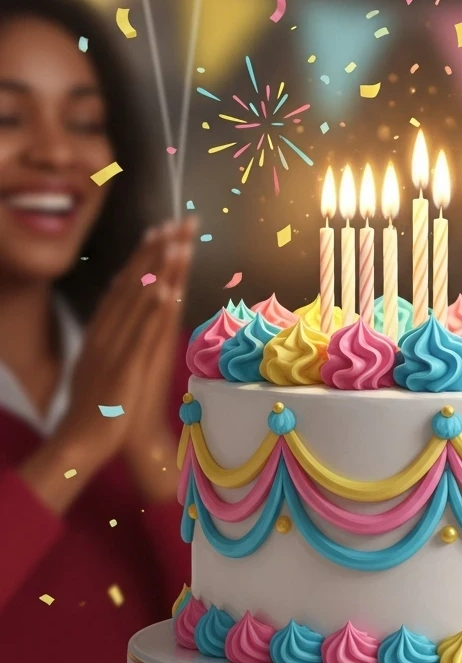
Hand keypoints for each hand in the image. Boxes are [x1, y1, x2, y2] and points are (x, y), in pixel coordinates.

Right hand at [20, 222, 191, 513]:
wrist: (84, 441)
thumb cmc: (101, 406)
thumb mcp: (103, 362)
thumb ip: (113, 336)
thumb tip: (123, 310)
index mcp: (103, 331)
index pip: (126, 286)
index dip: (144, 257)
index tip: (160, 230)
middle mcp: (108, 333)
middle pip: (135, 285)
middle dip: (157, 252)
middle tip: (176, 222)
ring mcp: (116, 348)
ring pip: (141, 302)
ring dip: (159, 270)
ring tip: (176, 241)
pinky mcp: (126, 367)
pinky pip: (143, 334)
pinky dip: (154, 311)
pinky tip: (166, 290)